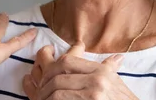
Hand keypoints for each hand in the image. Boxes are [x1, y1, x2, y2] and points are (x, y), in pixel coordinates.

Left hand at [22, 42, 137, 99]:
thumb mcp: (118, 84)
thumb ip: (111, 69)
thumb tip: (117, 58)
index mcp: (101, 73)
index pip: (69, 60)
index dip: (53, 61)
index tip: (47, 64)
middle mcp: (96, 82)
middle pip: (58, 72)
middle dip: (43, 76)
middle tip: (37, 81)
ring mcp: (90, 97)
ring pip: (55, 90)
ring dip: (42, 94)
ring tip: (38, 95)